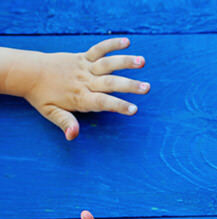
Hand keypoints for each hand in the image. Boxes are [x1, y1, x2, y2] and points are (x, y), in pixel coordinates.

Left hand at [23, 38, 149, 140]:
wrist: (28, 72)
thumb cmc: (42, 96)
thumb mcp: (51, 113)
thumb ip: (65, 123)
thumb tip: (72, 136)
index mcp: (80, 98)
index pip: (102, 103)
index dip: (118, 106)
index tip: (134, 109)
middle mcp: (84, 82)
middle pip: (110, 83)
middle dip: (129, 86)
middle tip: (146, 88)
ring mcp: (84, 68)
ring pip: (107, 64)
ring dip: (125, 62)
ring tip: (142, 61)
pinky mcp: (82, 57)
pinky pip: (98, 49)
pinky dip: (112, 44)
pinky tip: (127, 41)